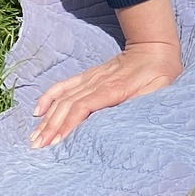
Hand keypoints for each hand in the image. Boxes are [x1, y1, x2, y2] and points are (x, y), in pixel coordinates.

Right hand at [30, 40, 180, 146]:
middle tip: (38, 147)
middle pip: (66, 106)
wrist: (154, 48)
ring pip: (62, 99)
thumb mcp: (159, 88)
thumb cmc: (160, 72)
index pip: (83, 107)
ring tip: (35, 138)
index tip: (57, 142)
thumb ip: (143, 102)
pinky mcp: (87, 76)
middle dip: (51, 127)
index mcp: (113, 88)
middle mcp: (96, 83)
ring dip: (47, 118)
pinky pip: (63, 86)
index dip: (68, 124)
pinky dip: (48, 97)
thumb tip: (126, 120)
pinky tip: (37, 111)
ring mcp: (89, 78)